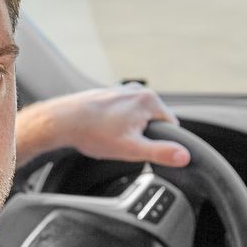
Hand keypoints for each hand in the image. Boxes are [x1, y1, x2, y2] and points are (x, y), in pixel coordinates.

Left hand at [16, 82, 189, 167]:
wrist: (62, 121)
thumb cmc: (93, 132)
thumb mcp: (132, 149)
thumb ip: (161, 152)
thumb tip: (184, 156)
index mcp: (149, 99)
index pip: (171, 126)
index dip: (161, 143)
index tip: (144, 150)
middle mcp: (137, 90)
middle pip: (153, 121)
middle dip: (142, 136)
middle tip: (123, 145)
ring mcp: (122, 90)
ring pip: (136, 118)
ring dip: (128, 130)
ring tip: (110, 138)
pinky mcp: (109, 95)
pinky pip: (122, 113)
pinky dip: (116, 124)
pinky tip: (102, 132)